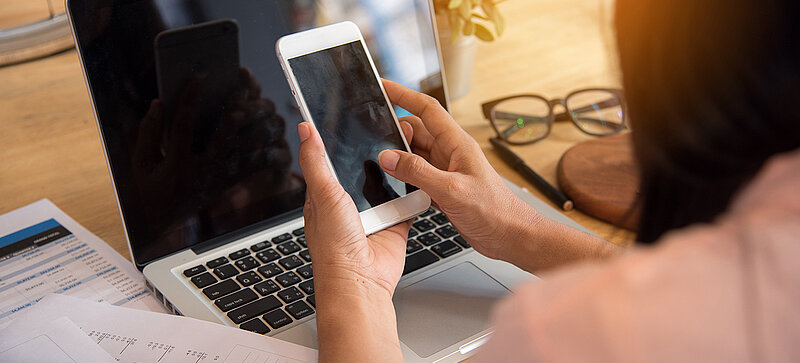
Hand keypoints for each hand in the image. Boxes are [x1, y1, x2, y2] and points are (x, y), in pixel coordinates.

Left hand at [297, 121, 411, 294]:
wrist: (361, 281)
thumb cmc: (334, 245)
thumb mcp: (322, 193)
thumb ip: (315, 161)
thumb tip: (305, 129)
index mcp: (325, 195)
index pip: (331, 160)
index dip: (339, 140)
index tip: (351, 118)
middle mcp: (349, 204)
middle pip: (363, 168)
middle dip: (374, 154)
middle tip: (386, 130)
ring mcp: (372, 213)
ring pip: (387, 182)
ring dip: (395, 172)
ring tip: (404, 151)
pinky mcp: (394, 222)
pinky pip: (407, 201)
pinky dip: (413, 192)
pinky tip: (417, 178)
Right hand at [378, 80, 535, 261]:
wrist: (511, 237)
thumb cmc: (495, 211)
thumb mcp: (452, 190)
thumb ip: (418, 173)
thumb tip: (388, 157)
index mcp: (457, 144)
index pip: (427, 109)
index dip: (403, 94)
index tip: (382, 86)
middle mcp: (451, 153)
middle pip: (416, 131)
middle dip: (394, 131)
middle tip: (372, 138)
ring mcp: (447, 171)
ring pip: (415, 154)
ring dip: (398, 157)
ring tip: (379, 162)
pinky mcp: (444, 189)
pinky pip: (418, 175)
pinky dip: (404, 177)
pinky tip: (395, 186)